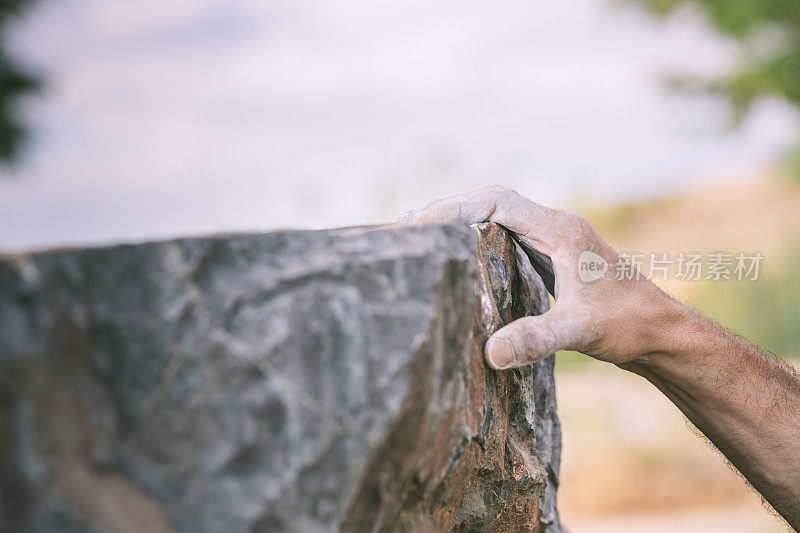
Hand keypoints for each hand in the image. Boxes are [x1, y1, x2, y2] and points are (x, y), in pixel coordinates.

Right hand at [399, 185, 688, 369]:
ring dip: (462, 223)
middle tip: (407, 230)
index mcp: (559, 230)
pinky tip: (461, 261)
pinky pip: (508, 238)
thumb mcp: (580, 331)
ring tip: (423, 240)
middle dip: (449, 211)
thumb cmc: (628, 325)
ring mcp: (555, 241)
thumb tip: (489, 354)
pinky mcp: (555, 259)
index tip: (419, 223)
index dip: (454, 207)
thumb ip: (536, 338)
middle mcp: (555, 227)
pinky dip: (479, 241)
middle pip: (492, 203)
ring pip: (499, 219)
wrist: (662, 332)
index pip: (497, 201)